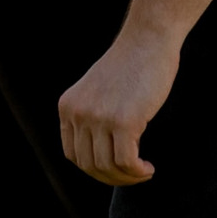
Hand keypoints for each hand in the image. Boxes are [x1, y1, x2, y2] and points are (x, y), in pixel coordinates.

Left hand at [58, 26, 177, 186]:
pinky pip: (126, 161)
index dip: (95, 169)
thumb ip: (92, 116)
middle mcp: (78, 113)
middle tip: (133, 175)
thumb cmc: (130, 64)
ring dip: (127, 178)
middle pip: (88, 165)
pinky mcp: (123, 121)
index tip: (115, 169)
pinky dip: (137, 172)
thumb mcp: (97, 90)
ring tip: (143, 172)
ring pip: (107, 167)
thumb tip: (101, 158)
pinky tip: (148, 168)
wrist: (147, 39)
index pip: (73, 155)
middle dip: (111, 178)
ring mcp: (99, 117)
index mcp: (68, 106)